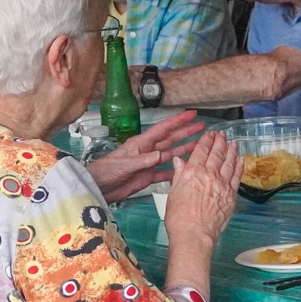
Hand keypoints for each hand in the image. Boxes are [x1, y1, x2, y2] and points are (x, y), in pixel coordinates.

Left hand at [87, 110, 205, 202]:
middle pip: (171, 139)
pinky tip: (185, 169)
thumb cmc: (107, 170)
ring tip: (199, 145)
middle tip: (202, 126)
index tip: (191, 114)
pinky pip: (164, 173)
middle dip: (186, 132)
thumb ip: (144, 160)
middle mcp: (147, 151)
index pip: (163, 129)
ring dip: (184, 149)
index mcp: (141, 143)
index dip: (178, 121)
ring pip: (170, 154)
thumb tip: (161, 155)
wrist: (98, 187)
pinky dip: (175, 171)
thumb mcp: (126, 163)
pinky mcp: (147, 177)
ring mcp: (148, 164)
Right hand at [163, 130, 241, 250]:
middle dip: (220, 141)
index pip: (201, 150)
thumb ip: (179, 175)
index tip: (209, 134)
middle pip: (216, 153)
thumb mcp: (173, 193)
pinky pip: (237, 176)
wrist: (194, 234)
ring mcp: (222, 184)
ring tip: (233, 142)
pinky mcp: (231, 195)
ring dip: (231, 150)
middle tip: (222, 134)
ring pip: (229, 162)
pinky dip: (239, 166)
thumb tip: (179, 162)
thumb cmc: (179, 218)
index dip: (206, 140)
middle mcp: (209, 174)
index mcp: (192, 172)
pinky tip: (240, 159)